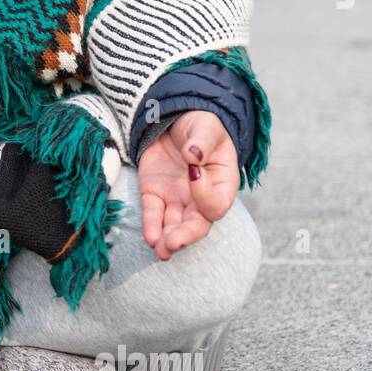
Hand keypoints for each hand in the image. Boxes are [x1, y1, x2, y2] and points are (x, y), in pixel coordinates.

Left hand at [137, 111, 238, 260]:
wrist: (175, 120)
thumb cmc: (199, 126)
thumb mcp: (205, 127)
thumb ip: (202, 141)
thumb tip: (194, 155)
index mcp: (222, 182)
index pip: (217, 202)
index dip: (206, 195)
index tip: (194, 174)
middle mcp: (200, 197)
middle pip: (197, 223)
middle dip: (186, 235)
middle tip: (173, 243)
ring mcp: (176, 198)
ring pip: (174, 225)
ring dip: (167, 239)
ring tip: (160, 250)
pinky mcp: (154, 194)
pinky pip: (153, 214)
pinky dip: (150, 226)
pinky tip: (149, 238)